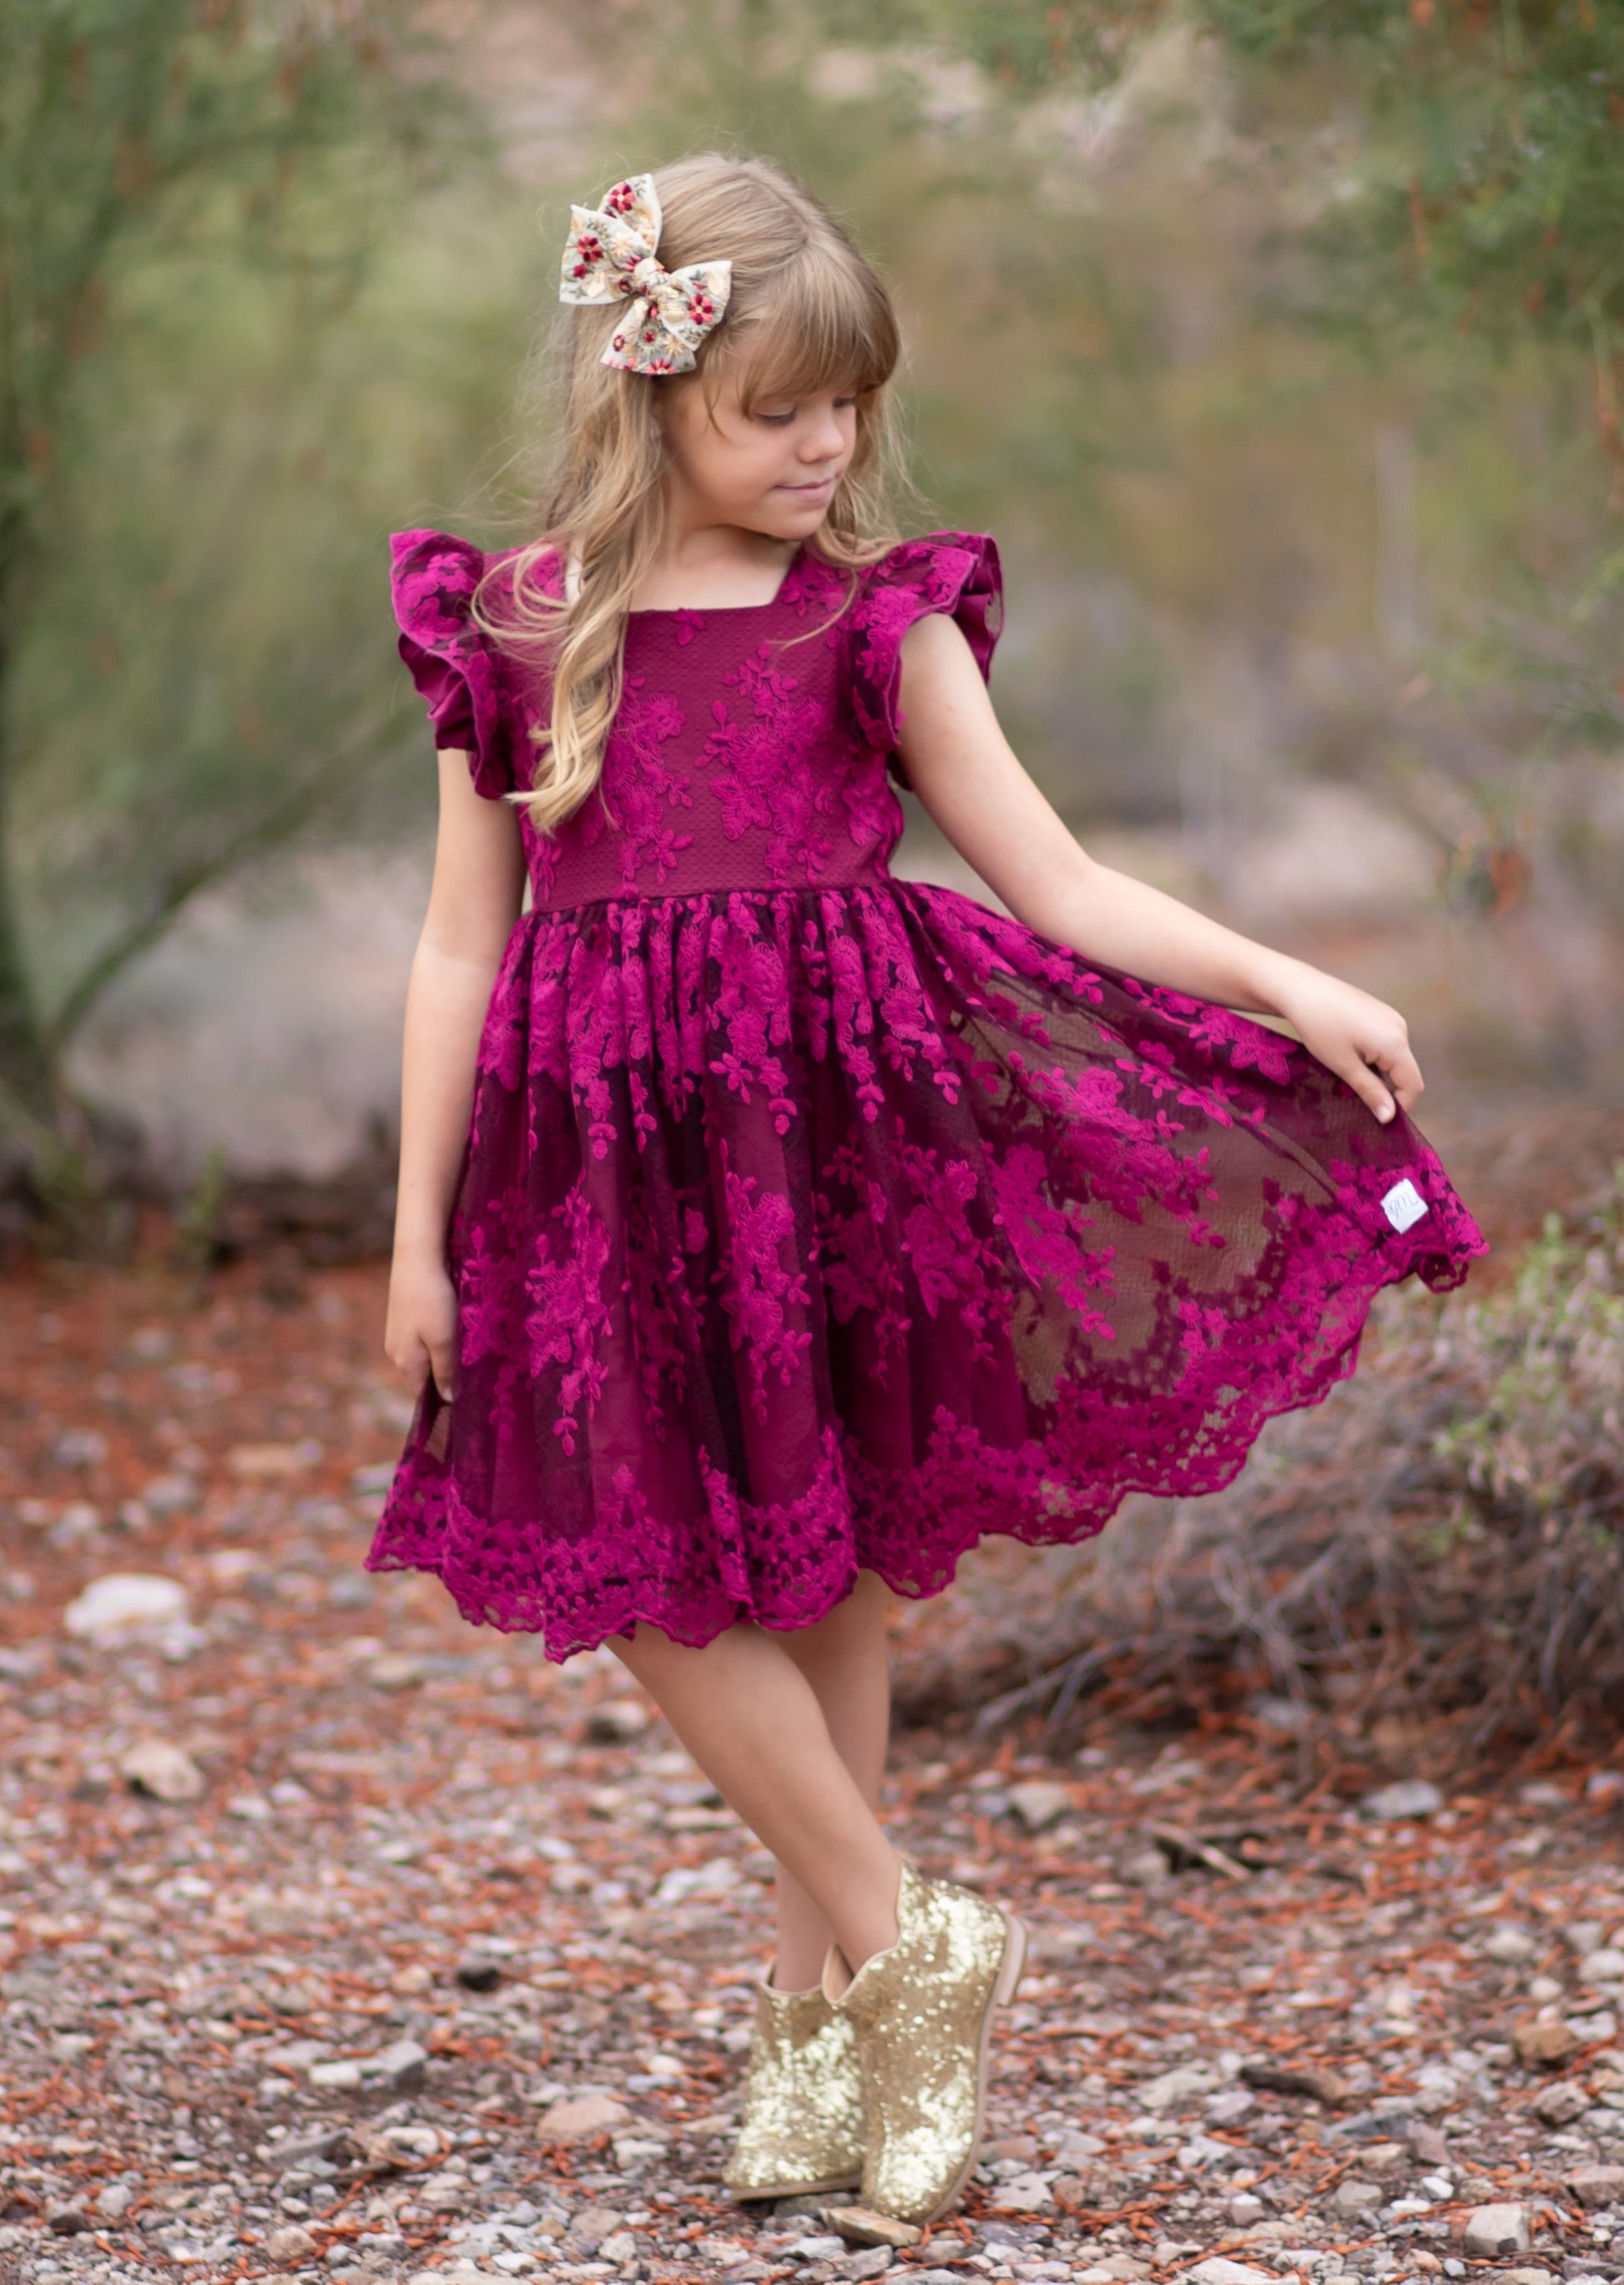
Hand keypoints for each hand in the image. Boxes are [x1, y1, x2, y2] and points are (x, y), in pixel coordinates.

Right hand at [384, 1252, 459, 1401]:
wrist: (417, 1257)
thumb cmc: (432, 1299)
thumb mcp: (443, 1339)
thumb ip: (445, 1371)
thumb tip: (448, 1400)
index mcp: (406, 1362)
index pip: (423, 1395)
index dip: (444, 1400)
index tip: (469, 1397)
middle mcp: (397, 1352)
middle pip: (424, 1377)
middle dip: (446, 1378)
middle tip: (475, 1375)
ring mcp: (398, 1334)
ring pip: (425, 1356)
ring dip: (444, 1357)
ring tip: (468, 1351)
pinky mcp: (403, 1318)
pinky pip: (423, 1339)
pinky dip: (439, 1340)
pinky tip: (454, 1329)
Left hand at [1273, 967, 1422, 1124]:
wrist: (1301, 990)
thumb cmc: (1319, 1027)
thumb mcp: (1344, 1066)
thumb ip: (1370, 1092)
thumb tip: (1389, 1117)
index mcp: (1395, 1042)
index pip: (1413, 1085)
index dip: (1400, 1106)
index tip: (1377, 1118)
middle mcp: (1400, 1028)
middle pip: (1405, 1072)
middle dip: (1386, 1090)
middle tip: (1356, 1099)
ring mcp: (1391, 1018)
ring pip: (1395, 1059)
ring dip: (1378, 1074)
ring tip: (1347, 1073)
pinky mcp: (1380, 1013)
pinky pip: (1386, 1044)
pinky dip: (1374, 1057)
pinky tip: (1348, 1055)